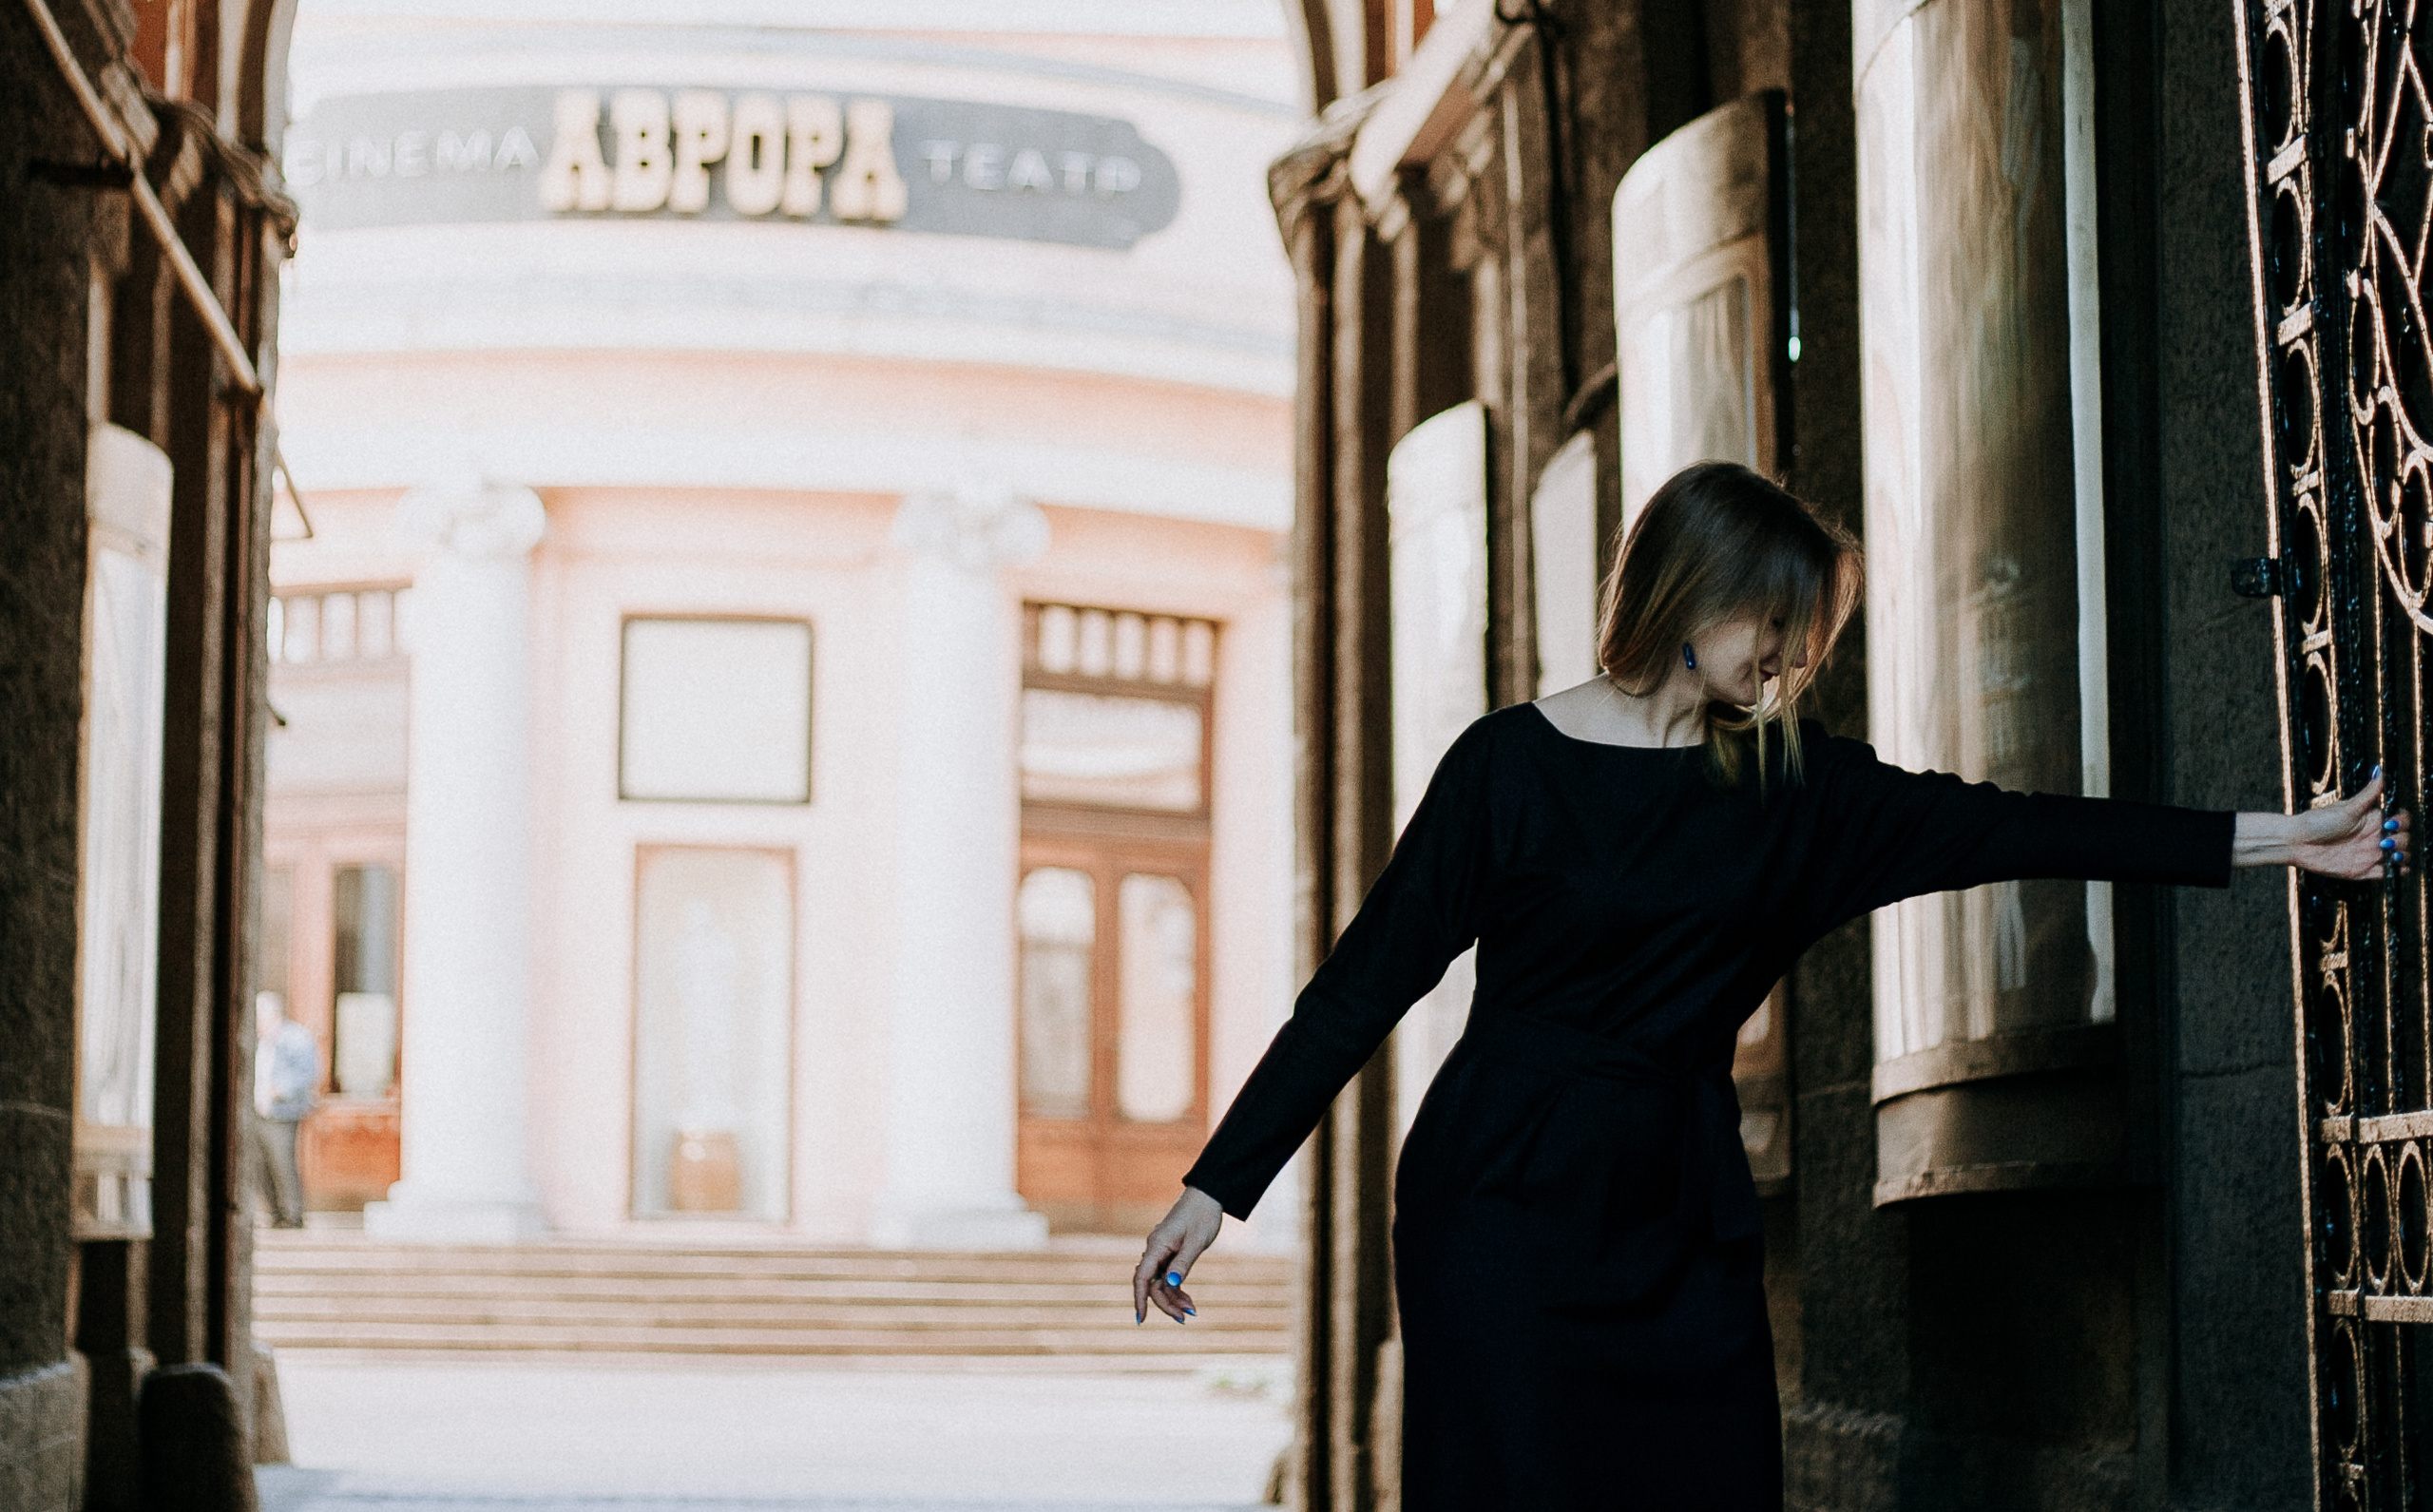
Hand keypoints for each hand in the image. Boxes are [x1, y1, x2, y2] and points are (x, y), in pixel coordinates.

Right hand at [1133, 1185, 1223, 1324]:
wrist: (1207, 1197)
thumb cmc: (1202, 1215)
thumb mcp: (1196, 1241)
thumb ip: (1183, 1263)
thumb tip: (1171, 1284)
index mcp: (1157, 1245)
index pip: (1142, 1277)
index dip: (1140, 1298)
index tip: (1141, 1319)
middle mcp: (1155, 1250)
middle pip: (1152, 1284)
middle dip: (1165, 1303)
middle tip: (1184, 1318)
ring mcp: (1163, 1252)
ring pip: (1161, 1283)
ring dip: (1173, 1299)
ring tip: (1191, 1312)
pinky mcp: (1171, 1254)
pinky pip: (1169, 1277)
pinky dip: (1178, 1290)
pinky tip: (1188, 1301)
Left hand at [2239, 770, 2413, 878]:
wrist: (2296, 842)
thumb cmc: (2318, 821)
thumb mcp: (2347, 808)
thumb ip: (2367, 794)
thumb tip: (2379, 770)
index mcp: (2372, 821)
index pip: (2400, 821)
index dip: (2402, 822)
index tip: (2391, 823)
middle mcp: (2374, 837)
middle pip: (2403, 839)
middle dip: (2402, 840)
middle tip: (2385, 841)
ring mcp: (2369, 854)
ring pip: (2398, 857)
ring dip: (2402, 856)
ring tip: (2391, 854)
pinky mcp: (2362, 870)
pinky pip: (2385, 874)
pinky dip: (2395, 872)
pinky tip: (2396, 868)